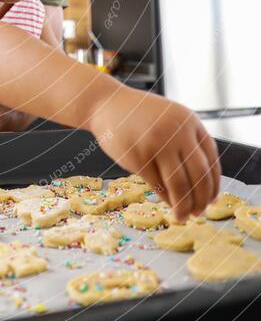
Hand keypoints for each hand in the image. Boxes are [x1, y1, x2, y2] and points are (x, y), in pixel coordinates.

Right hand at [91, 86, 220, 220]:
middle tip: (199, 213)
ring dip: (183, 206)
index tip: (212, 200)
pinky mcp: (138, 157)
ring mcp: (157, 143)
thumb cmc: (139, 115)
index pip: (211, 160)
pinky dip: (165, 198)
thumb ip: (187, 141)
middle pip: (199, 175)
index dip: (213, 185)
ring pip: (180, 185)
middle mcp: (177, 132)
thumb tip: (202, 183)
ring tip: (182, 216)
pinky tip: (166, 203)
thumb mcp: (170, 119)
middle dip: (201, 199)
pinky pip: (157, 185)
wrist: (106, 104)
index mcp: (190, 121)